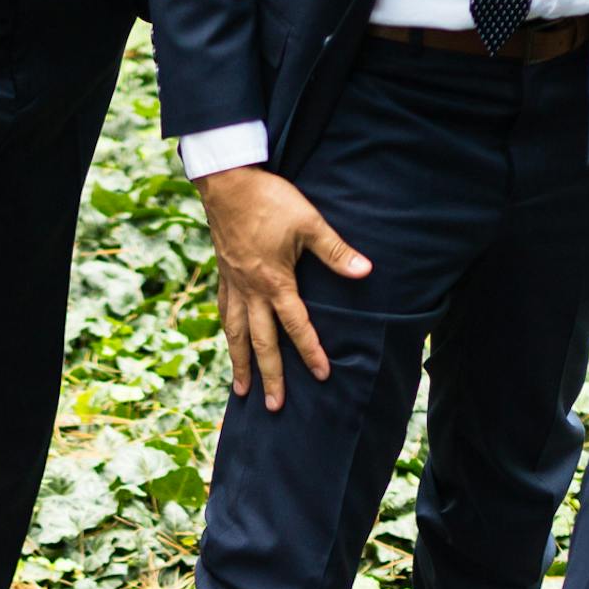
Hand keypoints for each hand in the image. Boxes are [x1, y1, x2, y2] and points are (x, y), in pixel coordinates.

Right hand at [194, 165, 370, 410]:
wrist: (227, 181)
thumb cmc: (269, 200)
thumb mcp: (309, 222)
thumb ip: (336, 251)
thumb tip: (364, 271)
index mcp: (275, 282)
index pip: (297, 326)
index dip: (311, 352)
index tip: (322, 375)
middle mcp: (251, 291)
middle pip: (261, 343)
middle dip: (269, 376)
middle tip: (274, 407)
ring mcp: (234, 285)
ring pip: (236, 334)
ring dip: (239, 364)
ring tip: (241, 390)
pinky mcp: (223, 275)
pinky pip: (225, 313)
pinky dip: (228, 333)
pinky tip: (231, 342)